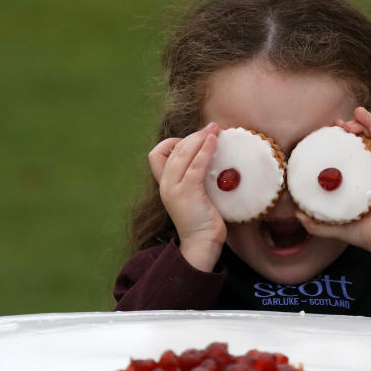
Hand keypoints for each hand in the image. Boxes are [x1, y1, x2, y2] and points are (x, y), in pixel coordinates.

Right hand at [148, 122, 224, 271]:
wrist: (201, 243)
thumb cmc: (202, 221)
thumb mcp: (193, 196)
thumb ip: (194, 179)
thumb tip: (208, 160)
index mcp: (164, 184)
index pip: (157, 155)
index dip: (172, 143)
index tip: (193, 143)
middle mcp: (166, 184)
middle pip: (172, 149)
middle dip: (192, 136)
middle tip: (211, 128)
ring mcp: (174, 187)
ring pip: (182, 153)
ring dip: (199, 138)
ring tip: (214, 129)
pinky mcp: (187, 191)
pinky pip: (196, 164)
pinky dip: (205, 150)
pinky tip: (214, 142)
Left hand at [296, 107, 370, 261]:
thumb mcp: (340, 228)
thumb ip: (319, 224)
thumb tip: (297, 215)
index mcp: (365, 181)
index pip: (353, 153)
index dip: (343, 140)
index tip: (331, 130)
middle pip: (368, 142)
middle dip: (355, 128)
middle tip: (340, 122)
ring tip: (360, 112)